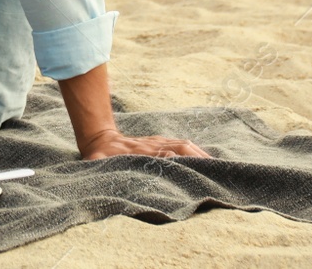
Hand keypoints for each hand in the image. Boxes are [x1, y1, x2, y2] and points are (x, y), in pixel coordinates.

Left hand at [78, 128, 211, 160]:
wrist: (100, 138)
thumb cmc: (100, 155)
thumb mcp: (97, 159)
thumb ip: (97, 160)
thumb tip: (95, 159)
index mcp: (140, 152)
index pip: (165, 154)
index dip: (178, 160)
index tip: (192, 170)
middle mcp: (153, 145)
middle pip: (180, 148)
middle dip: (198, 159)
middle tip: (215, 172)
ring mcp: (158, 142)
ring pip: (184, 145)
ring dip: (200, 155)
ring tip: (217, 168)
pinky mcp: (160, 142)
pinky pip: (182, 144)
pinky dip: (196, 152)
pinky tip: (206, 160)